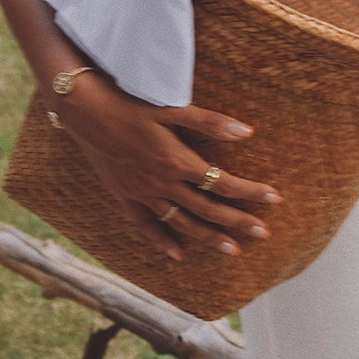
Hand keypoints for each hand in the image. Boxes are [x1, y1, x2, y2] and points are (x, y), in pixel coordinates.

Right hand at [53, 74, 280, 261]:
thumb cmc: (130, 103)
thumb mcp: (172, 108)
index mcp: (177, 161)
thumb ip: (209, 123)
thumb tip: (246, 132)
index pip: (222, 182)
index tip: (274, 199)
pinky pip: (146, 225)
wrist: (84, 111)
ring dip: (208, 237)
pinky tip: (178, 255)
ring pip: (181, 223)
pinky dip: (162, 241)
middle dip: (238, 221)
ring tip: (232, 250)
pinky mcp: (124, 196)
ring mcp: (142, 193)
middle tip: (263, 233)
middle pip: (207, 208)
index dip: (250, 192)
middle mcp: (162, 183)